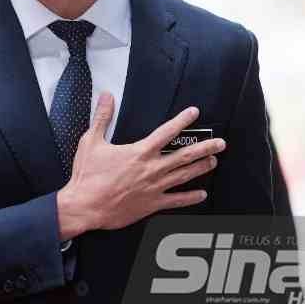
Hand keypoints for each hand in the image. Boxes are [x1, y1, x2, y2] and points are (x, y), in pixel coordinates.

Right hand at [55, 93, 223, 239]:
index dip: (182, 120)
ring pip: (184, 176)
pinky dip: (190, 198)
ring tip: (213, 161)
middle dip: (205, 148)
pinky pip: (176, 201)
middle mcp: (150, 169)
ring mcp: (153, 188)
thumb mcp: (91, 142)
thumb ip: (102, 118)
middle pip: (184, 155)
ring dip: (201, 168)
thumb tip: (106, 98)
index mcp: (139, 152)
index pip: (166, 132)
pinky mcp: (151, 204)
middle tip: (220, 143)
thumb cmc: (87, 176)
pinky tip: (201, 194)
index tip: (194, 113)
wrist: (84, 206)